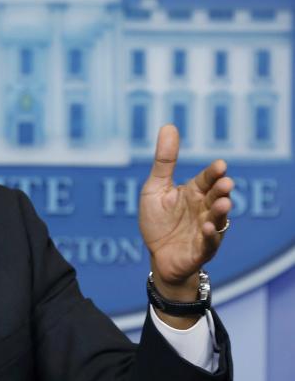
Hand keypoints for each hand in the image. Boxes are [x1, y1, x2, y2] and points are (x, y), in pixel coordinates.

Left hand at [139, 125, 232, 309]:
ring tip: (222, 203)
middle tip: (225, 183)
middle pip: (215, 197)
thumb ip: (164, 161)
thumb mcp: (155, 188)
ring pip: (218, 219)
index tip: (220, 165)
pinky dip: (211, 235)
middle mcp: (203, 209)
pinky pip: (209, 243)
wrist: (157, 255)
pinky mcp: (201, 249)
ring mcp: (205, 229)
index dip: (213, 173)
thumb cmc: (157, 220)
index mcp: (193, 193)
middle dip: (221, 190)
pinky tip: (208, 227)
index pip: (206, 179)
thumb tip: (168, 126)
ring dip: (221, 211)